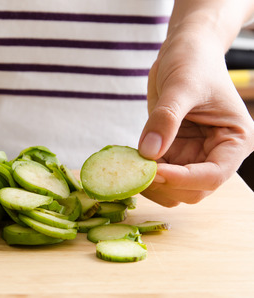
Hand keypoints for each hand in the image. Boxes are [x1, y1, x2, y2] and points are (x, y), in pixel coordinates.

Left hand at [138, 26, 253, 206]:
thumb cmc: (193, 62)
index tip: (154, 172)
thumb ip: (166, 118)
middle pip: (193, 190)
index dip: (183, 179)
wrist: (184, 51)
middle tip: (134, 173)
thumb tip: (149, 153)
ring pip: (174, 188)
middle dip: (165, 186)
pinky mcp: (173, 151)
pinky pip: (157, 174)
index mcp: (234, 140)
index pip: (213, 174)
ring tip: (127, 169)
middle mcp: (216, 153)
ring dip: (152, 186)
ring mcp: (193, 155)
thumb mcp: (181, 86)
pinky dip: (141, 174)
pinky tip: (126, 162)